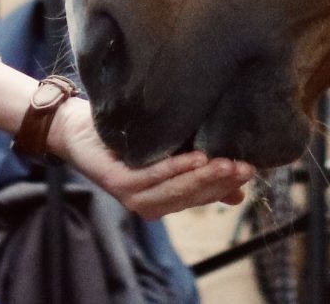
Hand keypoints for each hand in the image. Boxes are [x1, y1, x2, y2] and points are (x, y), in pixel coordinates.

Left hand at [50, 97, 254, 221]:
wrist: (76, 126)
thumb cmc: (125, 136)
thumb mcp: (170, 149)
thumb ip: (201, 167)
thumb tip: (241, 187)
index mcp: (165, 197)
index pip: (204, 196)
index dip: (228, 186)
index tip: (252, 171)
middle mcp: (150, 202)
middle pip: (192, 196)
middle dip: (220, 182)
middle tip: (245, 167)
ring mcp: (132, 195)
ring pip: (174, 192)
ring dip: (201, 178)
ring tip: (225, 163)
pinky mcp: (116, 183)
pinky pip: (149, 178)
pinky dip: (173, 169)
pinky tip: (193, 157)